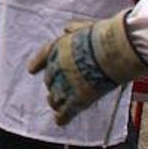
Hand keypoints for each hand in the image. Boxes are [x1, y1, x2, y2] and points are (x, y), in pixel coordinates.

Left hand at [26, 12, 147, 125]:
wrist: (115, 47)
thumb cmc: (104, 35)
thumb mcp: (85, 27)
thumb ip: (75, 29)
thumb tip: (67, 28)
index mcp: (59, 47)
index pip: (43, 57)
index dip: (37, 64)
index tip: (32, 70)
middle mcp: (58, 66)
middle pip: (50, 80)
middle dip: (52, 85)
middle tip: (54, 90)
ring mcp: (67, 83)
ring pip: (56, 97)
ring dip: (55, 102)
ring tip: (56, 105)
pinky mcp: (79, 97)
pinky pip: (67, 111)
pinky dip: (62, 117)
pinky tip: (60, 122)